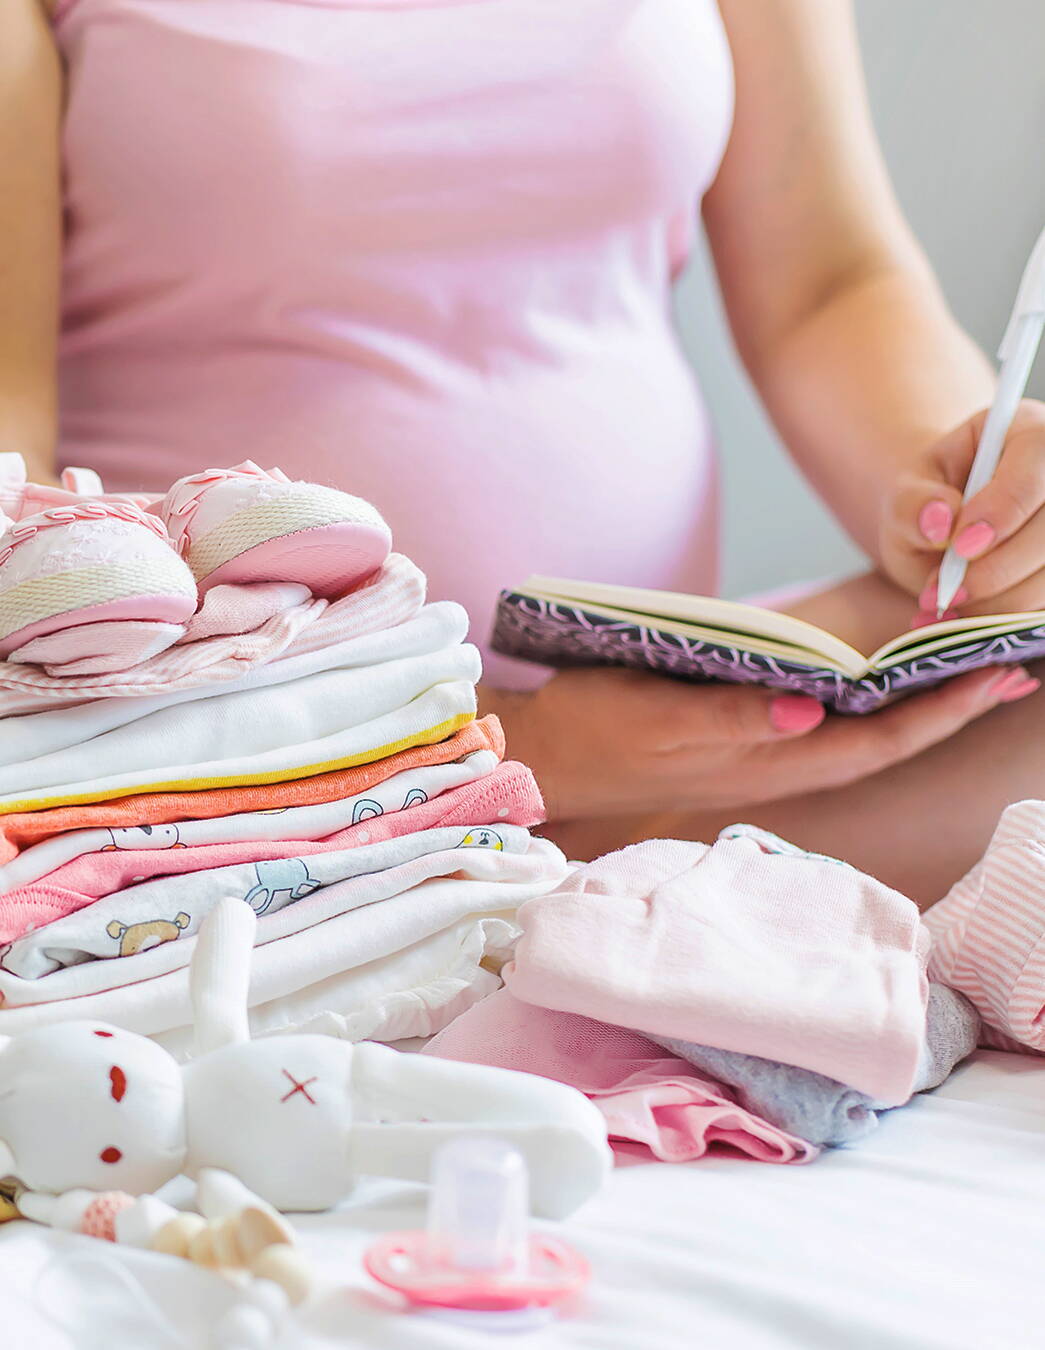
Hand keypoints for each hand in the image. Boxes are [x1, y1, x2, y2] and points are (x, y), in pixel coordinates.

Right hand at [483, 664, 1037, 821]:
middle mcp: (775, 764)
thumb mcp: (653, 718)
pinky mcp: (741, 742)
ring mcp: (761, 757)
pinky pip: (827, 728)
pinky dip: (867, 704)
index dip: (939, 710)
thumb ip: (730, 718)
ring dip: (918, 707)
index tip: (996, 672)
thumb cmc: (592, 732)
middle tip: (1011, 664)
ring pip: (861, 737)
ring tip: (967, 670)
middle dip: (950, 708)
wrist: (541, 758)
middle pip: (884, 742)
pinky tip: (880, 682)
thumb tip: (813, 710)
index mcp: (764, 761)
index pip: (875, 740)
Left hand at [880, 399, 1044, 619]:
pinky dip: (1008, 616)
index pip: (1036, 456)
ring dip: (1002, 600)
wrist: (940, 534)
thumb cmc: (925, 505)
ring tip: (949, 606)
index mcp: (1025, 431)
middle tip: (946, 592)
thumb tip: (938, 520)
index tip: (961, 547)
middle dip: (1000, 567)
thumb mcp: (903, 498)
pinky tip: (969, 617)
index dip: (1004, 507)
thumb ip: (912, 504)